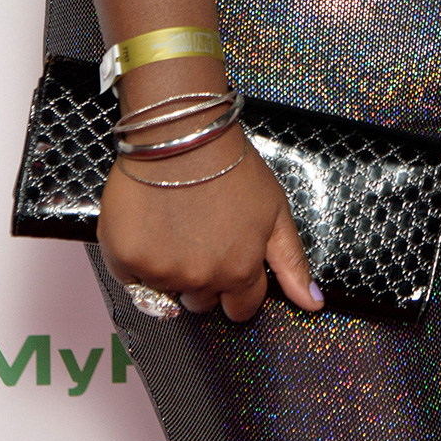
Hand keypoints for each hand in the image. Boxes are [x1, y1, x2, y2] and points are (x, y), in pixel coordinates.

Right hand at [97, 126, 323, 321]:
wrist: (182, 132)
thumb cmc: (229, 164)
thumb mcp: (274, 209)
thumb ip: (292, 262)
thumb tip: (314, 305)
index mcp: (240, 271)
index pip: (241, 308)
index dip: (236, 287)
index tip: (228, 262)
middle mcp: (201, 279)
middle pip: (202, 301)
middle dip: (203, 277)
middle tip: (200, 234)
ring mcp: (162, 271)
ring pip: (166, 290)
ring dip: (169, 267)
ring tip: (175, 224)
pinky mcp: (127, 258)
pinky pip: (129, 276)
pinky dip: (136, 257)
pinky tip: (149, 224)